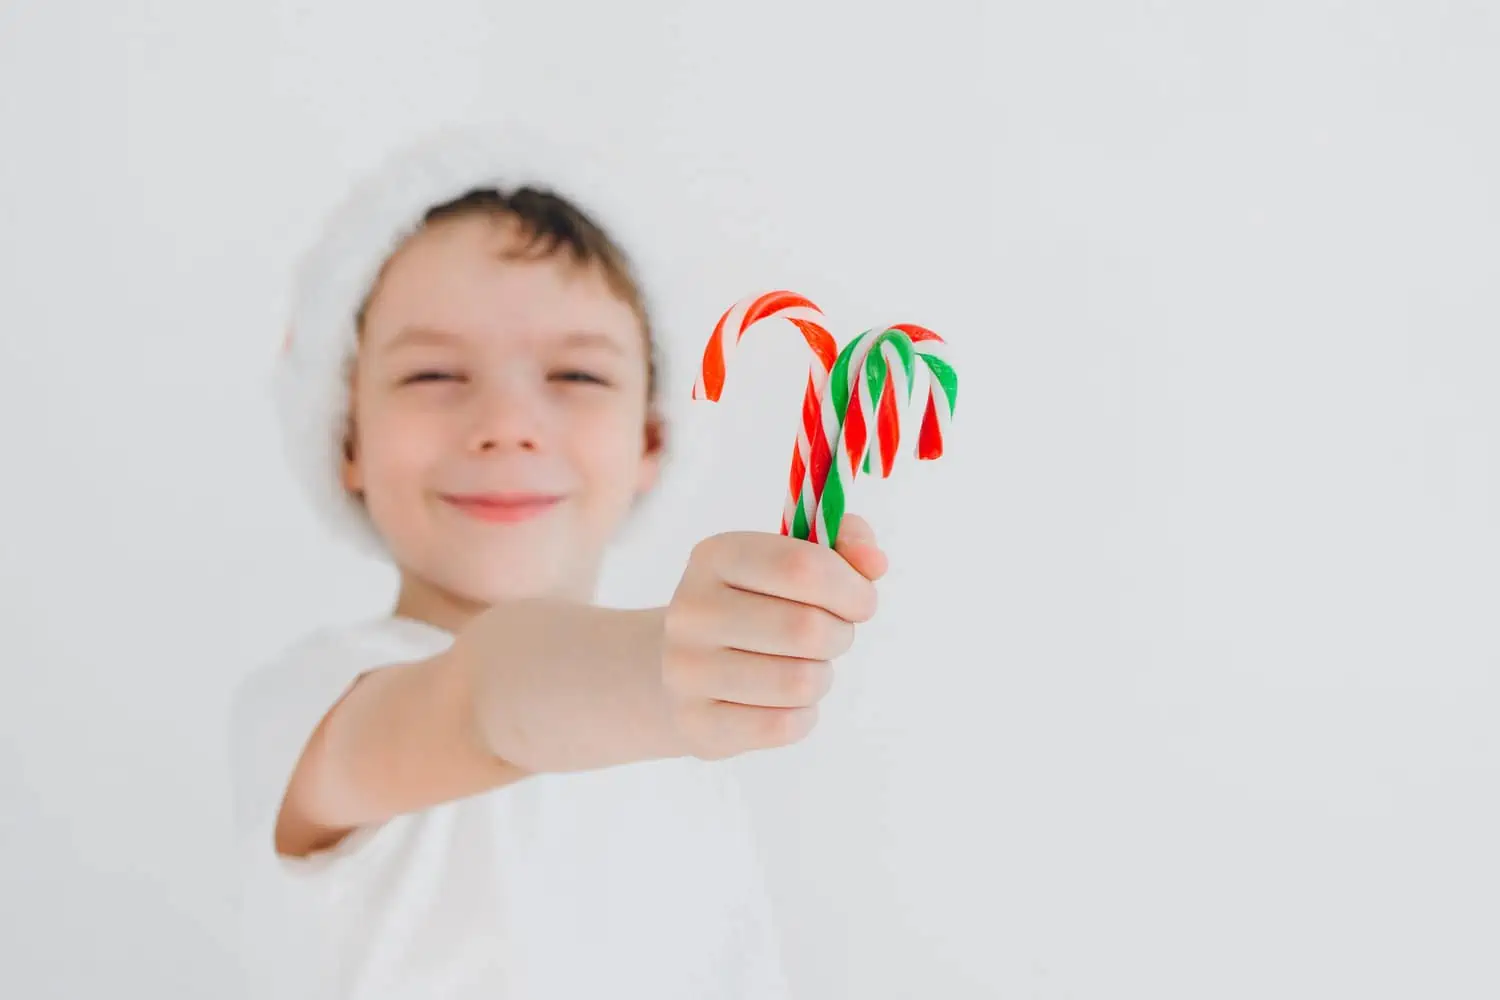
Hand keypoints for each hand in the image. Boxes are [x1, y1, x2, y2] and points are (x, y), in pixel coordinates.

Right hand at [661, 514, 886, 759]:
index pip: (802, 566)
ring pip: (799, 682)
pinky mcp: (697, 723)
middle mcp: (693, 610)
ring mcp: (687, 670)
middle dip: (838, 636)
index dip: (851, 588)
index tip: (860, 602)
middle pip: (806, 629)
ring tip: (800, 666)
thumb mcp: (794, 558)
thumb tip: (874, 562)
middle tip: (828, 636)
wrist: (687, 666)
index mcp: (717, 556)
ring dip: (820, 677)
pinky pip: (783, 726)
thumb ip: (845, 543)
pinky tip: (781, 700)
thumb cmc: (758, 605)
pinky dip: (801, 715)